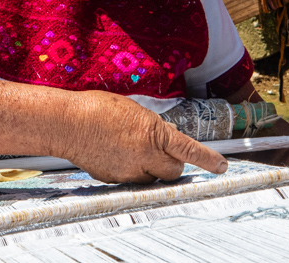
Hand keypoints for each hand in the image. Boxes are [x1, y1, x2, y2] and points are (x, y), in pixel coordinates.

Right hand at [55, 91, 227, 183]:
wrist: (67, 123)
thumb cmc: (97, 109)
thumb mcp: (135, 111)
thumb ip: (153, 128)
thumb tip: (164, 138)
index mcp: (153, 134)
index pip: (189, 150)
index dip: (208, 159)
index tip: (221, 166)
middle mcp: (144, 156)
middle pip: (173, 171)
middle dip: (173, 164)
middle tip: (164, 154)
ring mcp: (129, 171)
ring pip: (152, 177)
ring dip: (150, 167)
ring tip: (130, 148)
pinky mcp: (114, 179)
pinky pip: (131, 179)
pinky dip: (130, 169)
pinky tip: (115, 152)